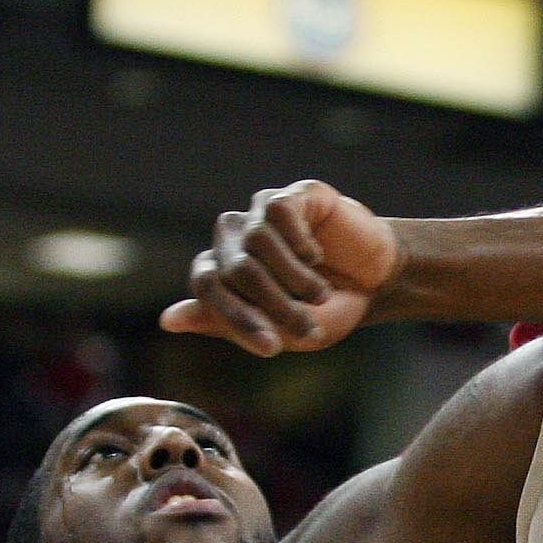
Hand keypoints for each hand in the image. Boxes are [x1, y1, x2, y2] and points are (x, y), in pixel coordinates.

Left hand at [160, 181, 404, 355]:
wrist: (377, 283)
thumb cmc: (326, 309)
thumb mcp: (281, 331)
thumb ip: (226, 326)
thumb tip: (166, 320)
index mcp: (223, 271)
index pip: (206, 285)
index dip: (237, 318)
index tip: (272, 348)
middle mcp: (234, 238)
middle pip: (236, 269)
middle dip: (276, 305)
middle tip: (309, 327)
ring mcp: (261, 214)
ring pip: (258, 242)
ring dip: (296, 279)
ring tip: (320, 294)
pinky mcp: (292, 195)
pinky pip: (280, 213)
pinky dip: (301, 243)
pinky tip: (316, 256)